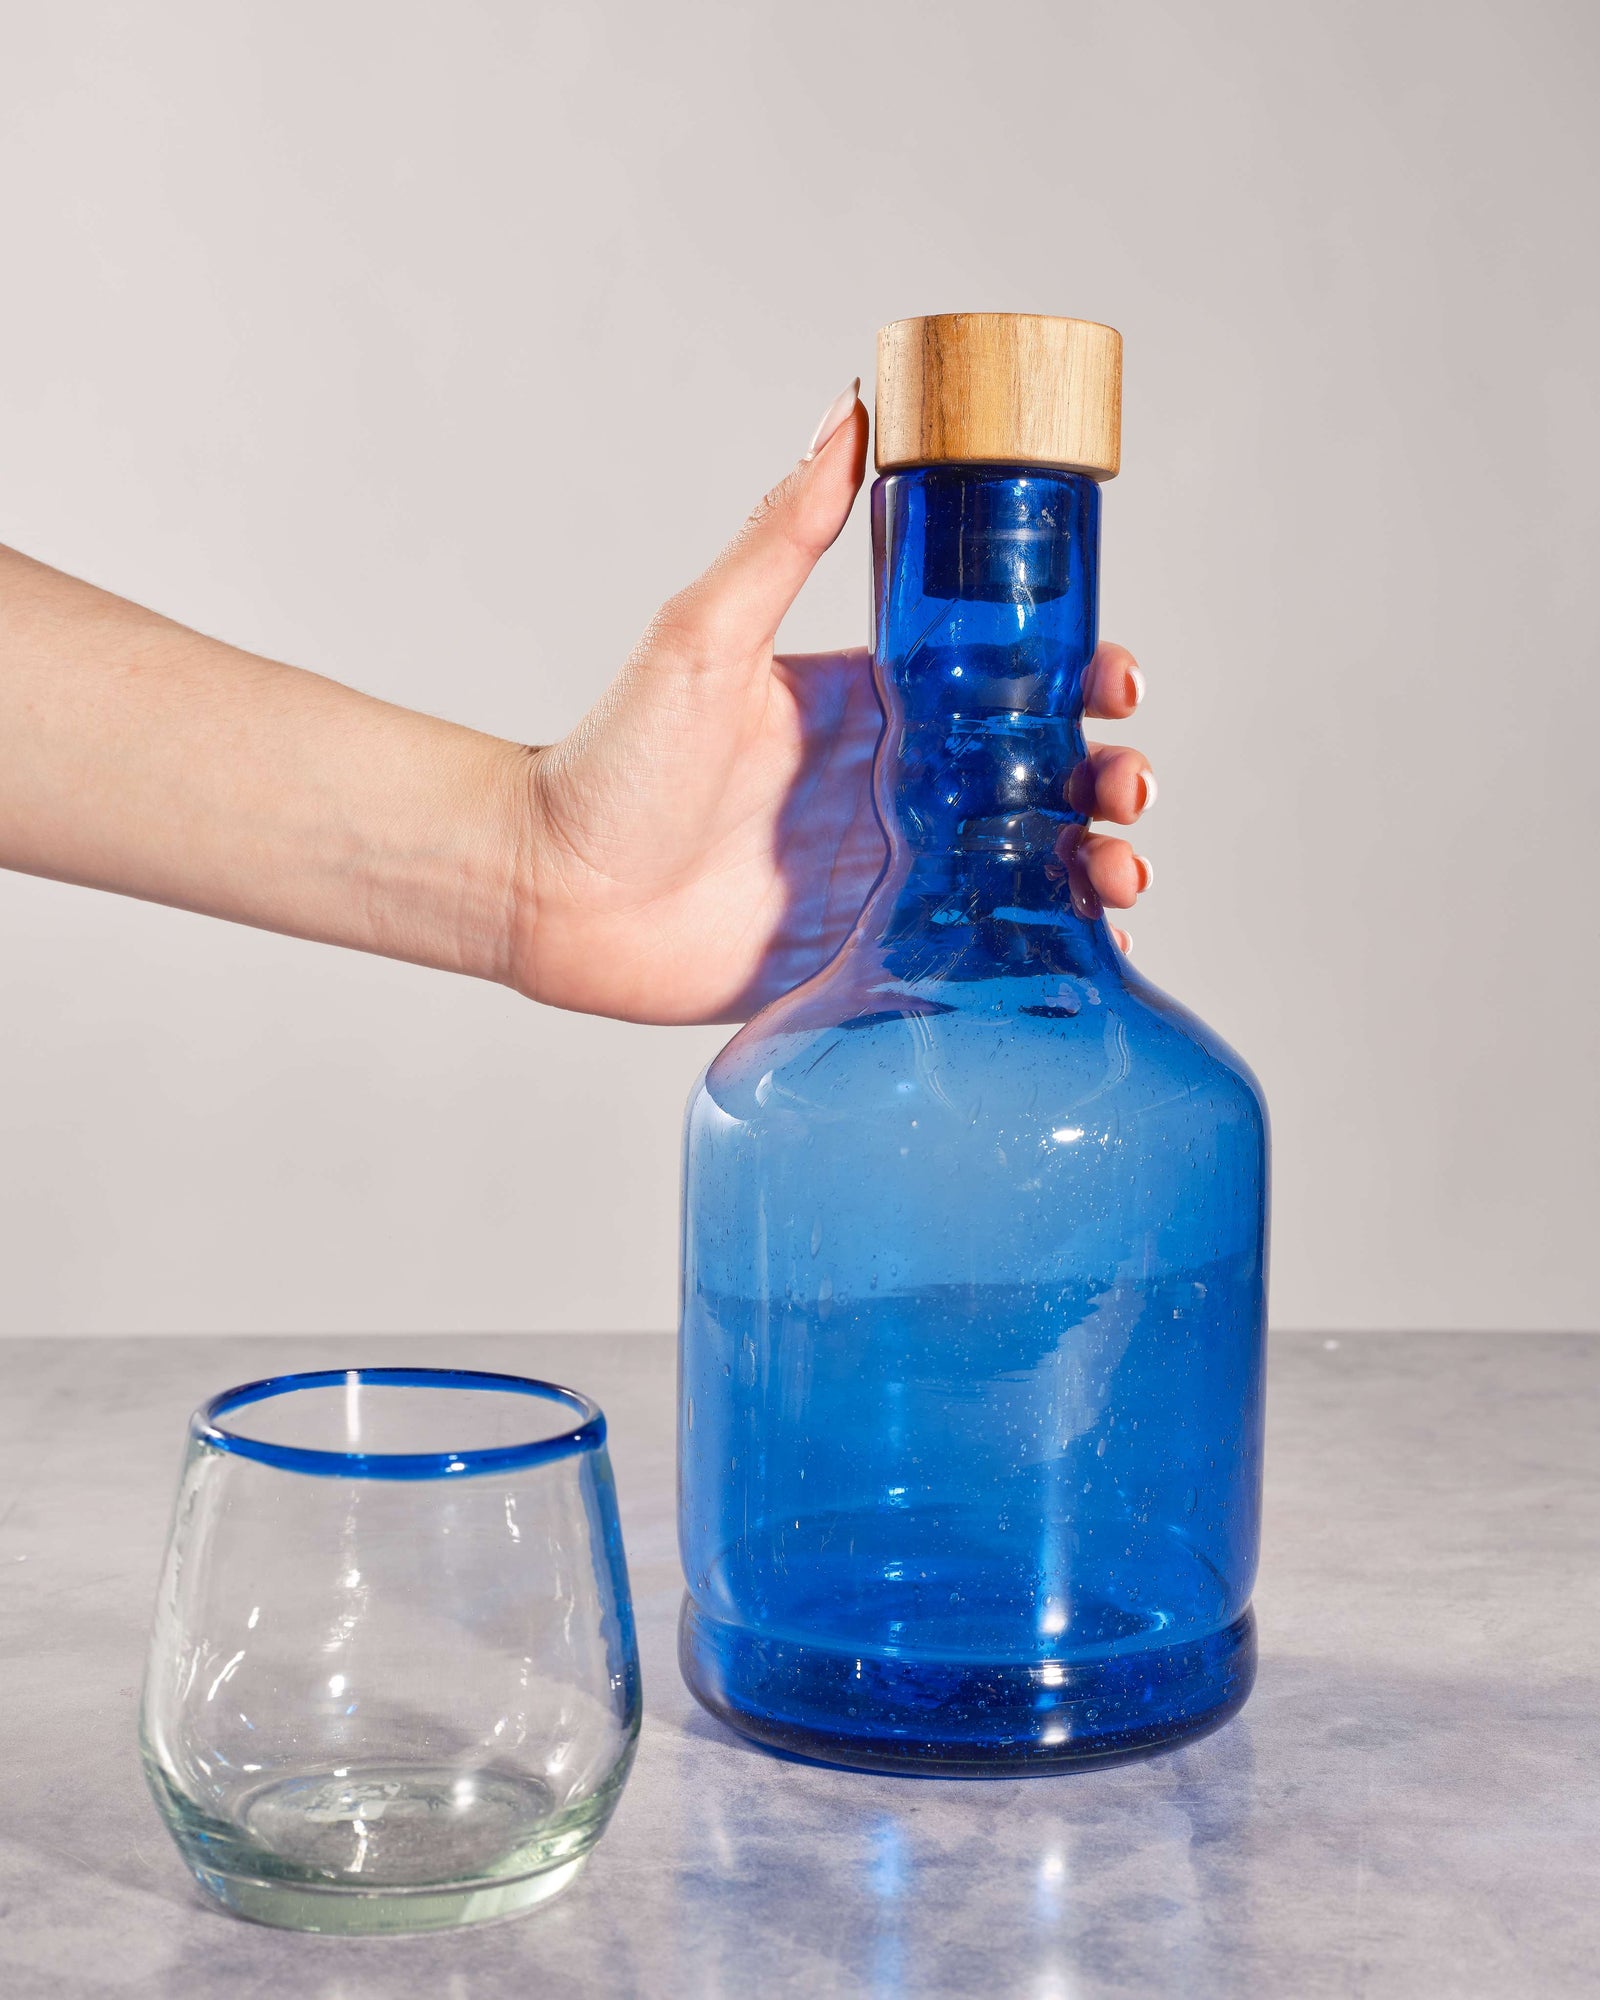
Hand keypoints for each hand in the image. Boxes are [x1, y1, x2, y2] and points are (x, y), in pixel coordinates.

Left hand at [509, 386, 1158, 1023]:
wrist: (549, 892)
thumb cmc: (612, 759)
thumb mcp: (705, 634)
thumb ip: (783, 533)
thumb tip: (853, 408)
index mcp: (873, 700)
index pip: (1008, 676)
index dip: (1079, 675)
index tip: (1118, 679)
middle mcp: (894, 783)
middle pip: (1040, 774)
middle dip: (1106, 776)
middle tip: (1125, 786)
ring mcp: (887, 872)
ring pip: (1028, 864)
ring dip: (1097, 862)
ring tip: (1120, 876)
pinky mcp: (869, 953)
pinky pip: (978, 949)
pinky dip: (1043, 947)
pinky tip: (1090, 946)